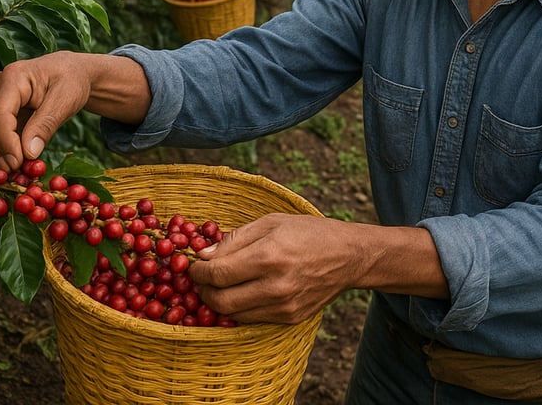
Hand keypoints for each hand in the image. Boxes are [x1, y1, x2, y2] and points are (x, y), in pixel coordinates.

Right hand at [0, 51, 149, 171]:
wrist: (71, 72)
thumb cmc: (71, 81)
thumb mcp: (66, 100)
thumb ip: (46, 124)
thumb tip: (28, 154)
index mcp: (15, 76)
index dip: (5, 142)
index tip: (17, 163)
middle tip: (11, 171)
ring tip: (16, 169)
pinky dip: (0, 148)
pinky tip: (16, 161)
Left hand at [190, 215, 446, 323]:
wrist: (349, 256)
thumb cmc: (308, 232)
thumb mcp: (271, 223)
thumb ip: (234, 239)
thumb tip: (202, 255)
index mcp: (269, 256)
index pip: (217, 274)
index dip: (197, 271)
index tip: (193, 265)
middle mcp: (275, 286)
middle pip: (220, 300)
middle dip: (202, 291)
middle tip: (201, 279)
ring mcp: (283, 306)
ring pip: (232, 314)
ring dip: (218, 302)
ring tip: (220, 285)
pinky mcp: (289, 319)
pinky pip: (251, 319)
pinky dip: (239, 308)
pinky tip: (241, 292)